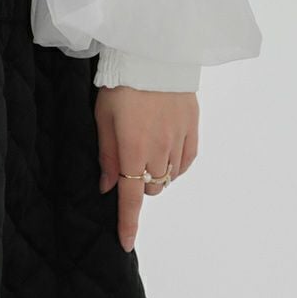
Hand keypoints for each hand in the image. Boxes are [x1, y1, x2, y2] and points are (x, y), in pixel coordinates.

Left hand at [95, 88, 198, 251]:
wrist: (154, 54)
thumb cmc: (121, 84)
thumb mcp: (102, 117)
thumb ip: (106, 154)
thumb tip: (107, 185)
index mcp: (133, 150)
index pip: (131, 198)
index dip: (128, 223)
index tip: (125, 243)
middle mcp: (159, 151)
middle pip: (151, 188)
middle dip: (139, 186)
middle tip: (128, 164)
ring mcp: (179, 141)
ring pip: (169, 177)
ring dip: (156, 174)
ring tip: (146, 151)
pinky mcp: (193, 129)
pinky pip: (187, 161)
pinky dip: (176, 165)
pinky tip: (167, 153)